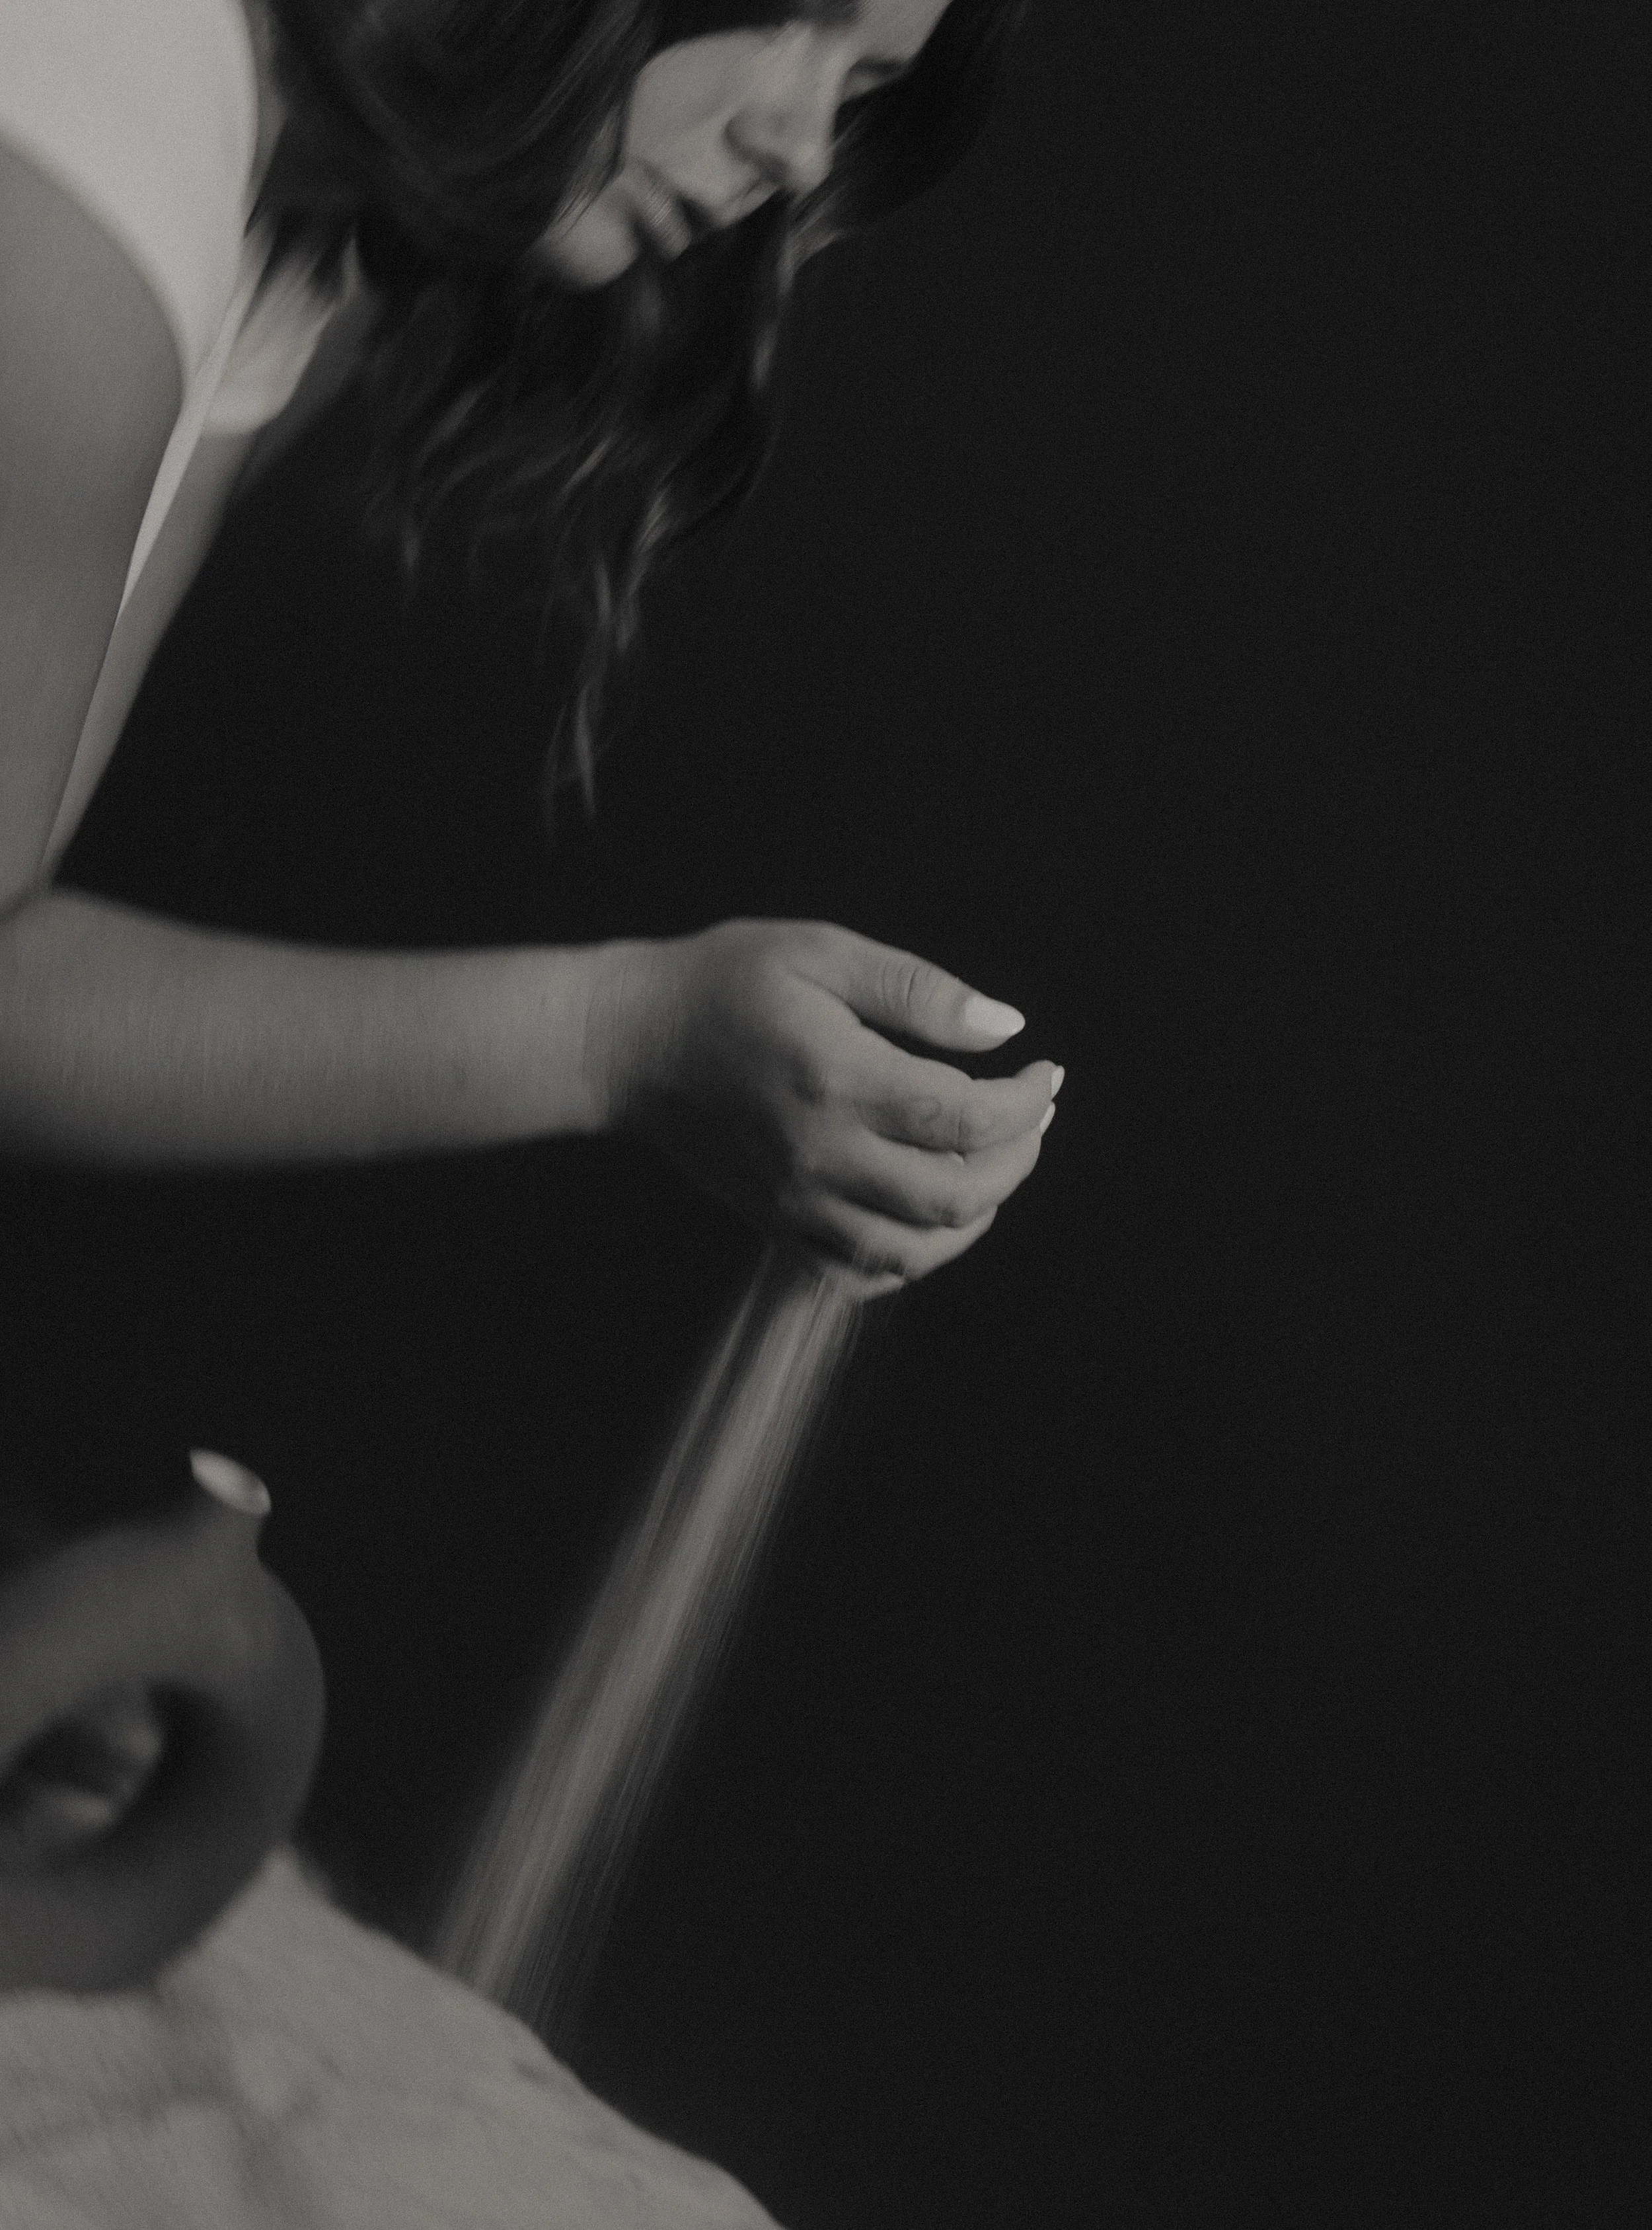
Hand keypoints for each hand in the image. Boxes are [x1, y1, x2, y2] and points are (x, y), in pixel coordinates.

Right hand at [590, 920, 1061, 1298]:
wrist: (629, 1044)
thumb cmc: (724, 984)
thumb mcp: (822, 953)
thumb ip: (920, 992)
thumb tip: (1006, 1029)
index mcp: (838, 1080)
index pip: (966, 1117)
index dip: (1026, 1103)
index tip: (1047, 1072)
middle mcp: (821, 1155)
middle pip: (956, 1195)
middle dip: (1019, 1159)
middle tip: (1034, 1116)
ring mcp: (798, 1202)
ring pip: (918, 1248)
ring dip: (979, 1214)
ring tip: (996, 1163)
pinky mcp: (778, 1225)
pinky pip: (863, 1274)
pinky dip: (916, 1257)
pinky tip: (933, 1212)